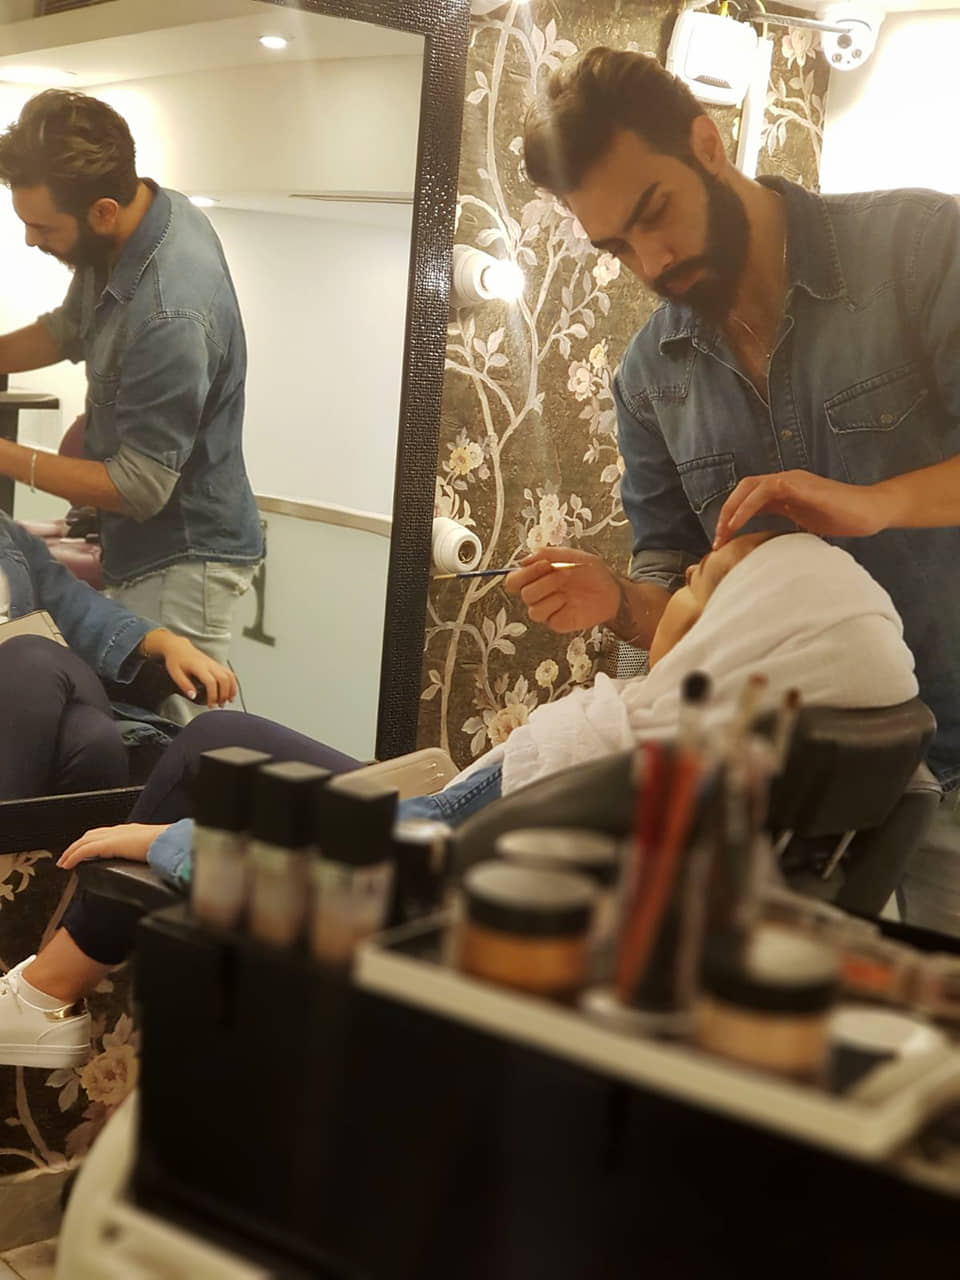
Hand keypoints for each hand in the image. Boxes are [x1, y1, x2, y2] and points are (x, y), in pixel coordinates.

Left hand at [57, 823, 170, 870]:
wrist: (168, 841)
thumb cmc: (166, 846)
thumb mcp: (154, 848)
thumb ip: (147, 852)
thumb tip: (151, 862)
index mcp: (130, 830)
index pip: (105, 833)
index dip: (92, 840)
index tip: (85, 849)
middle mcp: (119, 830)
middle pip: (91, 835)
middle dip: (78, 845)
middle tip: (68, 856)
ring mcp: (112, 836)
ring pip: (84, 841)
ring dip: (71, 851)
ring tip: (64, 862)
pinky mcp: (108, 845)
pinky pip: (85, 850)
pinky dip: (73, 856)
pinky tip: (67, 865)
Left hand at [141, 629, 237, 706]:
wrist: (179, 648)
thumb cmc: (177, 660)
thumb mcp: (175, 674)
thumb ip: (185, 686)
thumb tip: (193, 696)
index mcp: (199, 666)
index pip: (211, 682)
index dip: (213, 695)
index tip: (211, 705)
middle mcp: (209, 664)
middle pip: (224, 679)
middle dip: (224, 694)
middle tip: (220, 705)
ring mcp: (215, 663)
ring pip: (229, 676)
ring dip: (231, 689)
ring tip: (228, 700)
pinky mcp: (217, 664)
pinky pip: (230, 673)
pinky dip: (233, 683)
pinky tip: (230, 692)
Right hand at [504, 547, 619, 632]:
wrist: (612, 592)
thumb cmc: (592, 573)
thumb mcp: (572, 556)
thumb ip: (548, 554)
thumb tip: (523, 561)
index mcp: (538, 577)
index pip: (514, 580)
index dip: (524, 573)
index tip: (545, 564)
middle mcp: (539, 594)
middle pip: (522, 593)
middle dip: (542, 581)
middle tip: (563, 574)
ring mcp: (547, 609)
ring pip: (532, 609)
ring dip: (550, 595)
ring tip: (567, 590)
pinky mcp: (556, 622)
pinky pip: (546, 618)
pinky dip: (556, 607)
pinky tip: (569, 602)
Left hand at [713, 470, 892, 548]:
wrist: (869, 512)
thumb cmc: (843, 519)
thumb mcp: (805, 525)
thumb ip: (785, 527)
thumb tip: (765, 549)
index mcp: (784, 492)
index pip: (748, 499)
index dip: (732, 517)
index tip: (723, 542)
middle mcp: (784, 481)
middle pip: (743, 490)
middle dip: (725, 513)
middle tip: (717, 540)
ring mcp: (792, 479)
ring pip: (749, 487)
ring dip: (731, 510)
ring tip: (723, 534)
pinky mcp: (799, 484)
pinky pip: (765, 490)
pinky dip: (747, 507)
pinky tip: (738, 524)